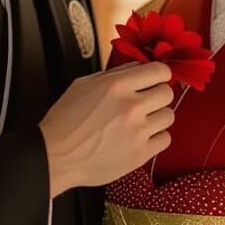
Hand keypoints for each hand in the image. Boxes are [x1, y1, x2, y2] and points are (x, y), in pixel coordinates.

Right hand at [39, 62, 173, 196]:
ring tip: (141, 122)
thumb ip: (114, 74)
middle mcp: (131, 107)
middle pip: (167, 93)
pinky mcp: (140, 154)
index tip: (156, 80)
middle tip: (146, 102)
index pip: (159, 71)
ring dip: (157, 117)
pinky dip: (155, 138)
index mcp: (117, 86)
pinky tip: (141, 137)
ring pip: (168, 116)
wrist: (56, 156)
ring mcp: (138, 132)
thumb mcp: (83, 85)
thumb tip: (138, 69)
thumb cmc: (65, 121)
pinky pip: (165, 139)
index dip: (160, 75)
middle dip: (158, 95)